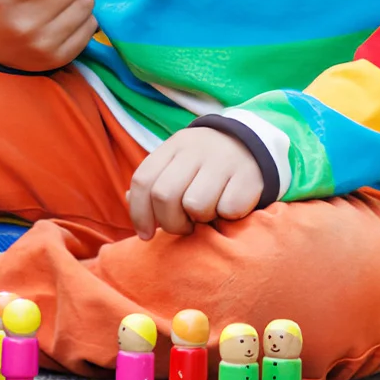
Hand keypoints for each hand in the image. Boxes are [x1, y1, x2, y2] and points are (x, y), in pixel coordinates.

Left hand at [127, 126, 264, 239]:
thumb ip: (154, 183)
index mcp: (172, 148)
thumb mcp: (176, 165)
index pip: (143, 180)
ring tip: (207, 213)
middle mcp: (194, 151)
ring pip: (195, 205)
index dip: (139, 213)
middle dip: (170, 222)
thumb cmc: (204, 166)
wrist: (250, 145)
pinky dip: (226, 216)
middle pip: (164, 195)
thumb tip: (130, 200)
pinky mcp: (247, 177)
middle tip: (183, 226)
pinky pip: (228, 209)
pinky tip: (228, 207)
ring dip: (199, 219)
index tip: (145, 234)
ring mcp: (221, 161)